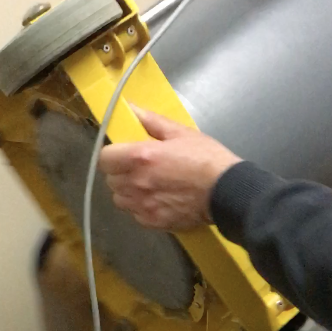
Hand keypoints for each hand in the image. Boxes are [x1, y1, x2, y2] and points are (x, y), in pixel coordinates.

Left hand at [99, 106, 241, 229]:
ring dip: (128, 192)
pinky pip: (135, 214)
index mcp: (140, 157)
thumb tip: (131, 109)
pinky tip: (157, 200)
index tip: (122, 155)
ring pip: (120, 199)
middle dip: (121, 173)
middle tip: (139, 169)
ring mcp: (143, 205)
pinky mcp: (153, 222)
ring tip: (147, 186)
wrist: (227, 191)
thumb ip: (152, 122)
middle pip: (111, 180)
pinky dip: (141, 208)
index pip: (105, 159)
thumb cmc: (206, 158)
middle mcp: (136, 183)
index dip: (112, 156)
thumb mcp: (181, 133)